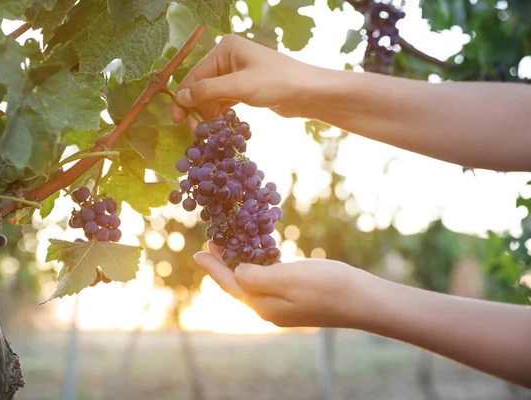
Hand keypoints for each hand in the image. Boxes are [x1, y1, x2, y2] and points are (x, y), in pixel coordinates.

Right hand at [170, 35, 318, 123]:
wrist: (309, 93)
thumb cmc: (277, 83)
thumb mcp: (239, 86)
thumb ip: (207, 91)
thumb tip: (180, 97)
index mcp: (225, 48)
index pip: (195, 74)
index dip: (184, 97)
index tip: (176, 119)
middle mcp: (228, 58)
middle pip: (201, 86)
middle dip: (196, 108)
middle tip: (194, 131)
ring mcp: (237, 73)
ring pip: (212, 96)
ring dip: (207, 114)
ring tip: (206, 132)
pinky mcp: (245, 88)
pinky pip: (224, 101)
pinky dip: (219, 114)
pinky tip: (217, 127)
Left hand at [193, 242, 373, 327]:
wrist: (364, 300)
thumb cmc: (327, 286)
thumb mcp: (287, 279)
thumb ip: (256, 277)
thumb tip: (237, 273)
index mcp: (263, 306)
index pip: (230, 284)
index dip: (213, 267)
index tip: (198, 251)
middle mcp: (270, 308)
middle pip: (238, 285)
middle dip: (224, 264)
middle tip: (214, 241)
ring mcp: (284, 305)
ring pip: (254, 282)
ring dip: (241, 263)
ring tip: (232, 244)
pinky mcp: (297, 297)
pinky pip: (271, 280)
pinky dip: (261, 265)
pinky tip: (262, 253)